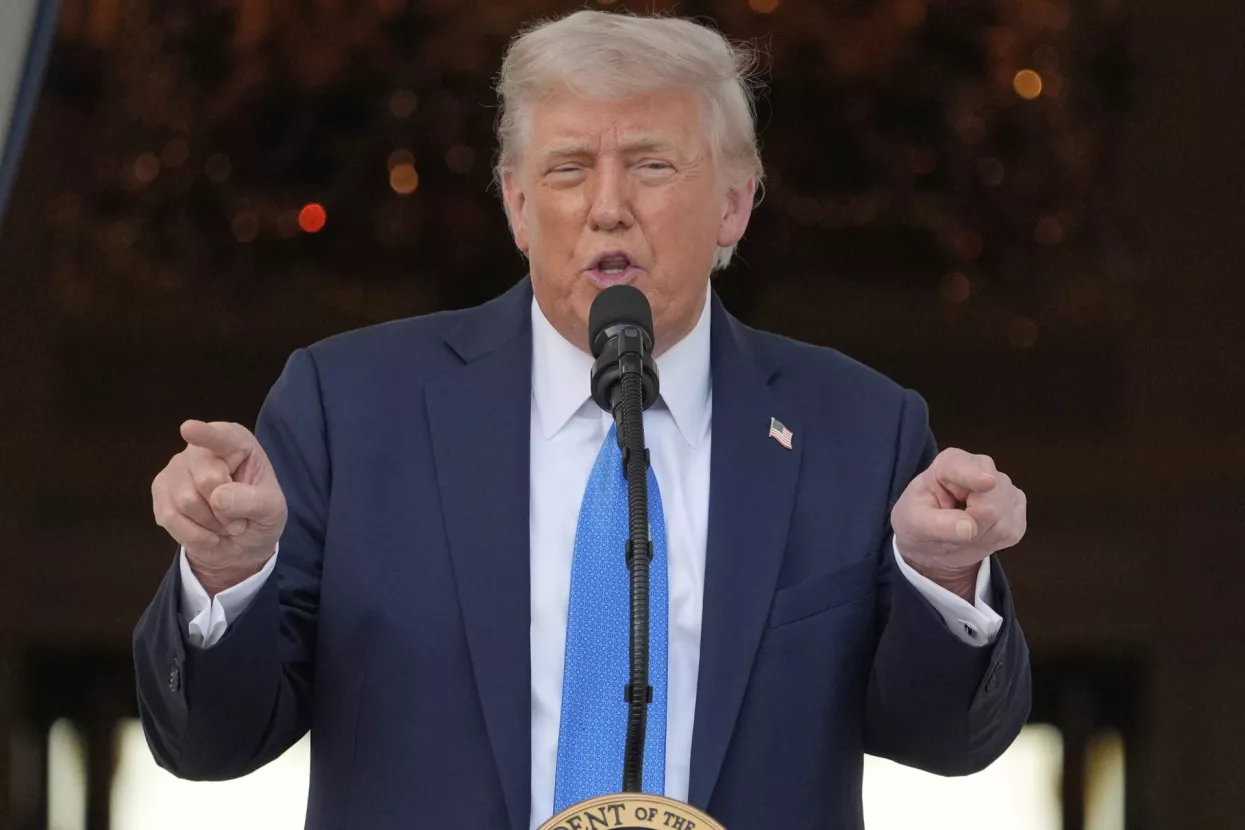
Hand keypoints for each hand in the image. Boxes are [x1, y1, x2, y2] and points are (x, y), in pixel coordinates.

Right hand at [151, 420, 287, 595]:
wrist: (240, 542)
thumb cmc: (259, 516)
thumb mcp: (272, 511)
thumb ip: (254, 502)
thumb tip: (218, 497)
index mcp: (236, 443)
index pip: (222, 438)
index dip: (205, 434)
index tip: (188, 429)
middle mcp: (201, 449)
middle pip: (207, 480)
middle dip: (225, 510)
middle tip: (238, 519)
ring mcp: (177, 467)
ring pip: (186, 501)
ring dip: (210, 524)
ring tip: (223, 524)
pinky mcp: (160, 490)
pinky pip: (169, 517)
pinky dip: (193, 534)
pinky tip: (205, 532)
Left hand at [891, 449, 1026, 599]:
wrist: (932, 537)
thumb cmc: (918, 519)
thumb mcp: (914, 522)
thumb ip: (938, 524)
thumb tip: (970, 528)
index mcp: (951, 462)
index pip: (969, 468)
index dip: (977, 477)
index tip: (987, 483)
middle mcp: (982, 467)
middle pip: (992, 504)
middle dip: (974, 526)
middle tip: (952, 530)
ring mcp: (1004, 486)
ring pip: (1005, 520)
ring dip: (982, 535)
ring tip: (963, 531)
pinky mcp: (1016, 506)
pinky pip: (1014, 530)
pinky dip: (995, 541)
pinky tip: (979, 534)